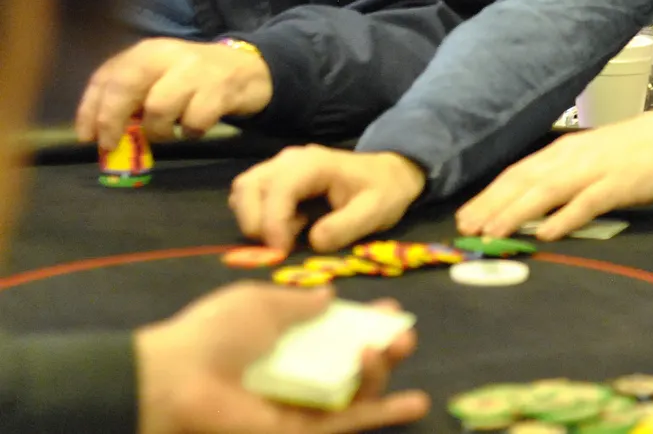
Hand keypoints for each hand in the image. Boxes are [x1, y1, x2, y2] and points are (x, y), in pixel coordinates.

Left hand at [78, 38, 272, 149]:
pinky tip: (194, 129)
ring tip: (168, 134)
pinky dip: (190, 132)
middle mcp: (167, 55)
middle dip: (111, 120)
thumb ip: (130, 95)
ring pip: (158, 108)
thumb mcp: (158, 76)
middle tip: (111, 146)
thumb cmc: (193, 78)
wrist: (249, 69)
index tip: (87, 137)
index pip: (106, 76)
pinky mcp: (220, 89)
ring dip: (157, 131)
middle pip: (125, 86)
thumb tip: (100, 132)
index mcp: (146, 52)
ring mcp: (195, 71)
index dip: (90, 109)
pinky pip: (193, 122)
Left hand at [134, 283, 428, 433]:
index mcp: (284, 338)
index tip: (389, 308)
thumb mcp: (260, 303)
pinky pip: (347, 422)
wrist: (177, 381)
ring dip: (382, 372)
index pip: (333, 329)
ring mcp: (301, 403)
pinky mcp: (302, 430)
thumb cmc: (214, 334)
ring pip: (356, 392)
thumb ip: (299, 302)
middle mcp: (297, 370)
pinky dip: (380, 412)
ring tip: (394, 348)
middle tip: (402, 334)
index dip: (363, 319)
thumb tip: (330, 295)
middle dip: (383, 347)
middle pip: (351, 361)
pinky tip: (412, 401)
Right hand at [230, 146, 426, 252]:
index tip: (282, 252)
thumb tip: (313, 242)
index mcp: (313, 164)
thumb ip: (346, 227)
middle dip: (255, 222)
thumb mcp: (375, 212)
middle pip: (247, 187)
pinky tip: (290, 226)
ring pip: (243, 190)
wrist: (389, 174)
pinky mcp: (278, 178)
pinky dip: (259, 215)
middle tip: (279, 248)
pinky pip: (252, 195)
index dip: (273, 223)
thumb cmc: (384, 190)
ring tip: (288, 235)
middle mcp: (290, 160)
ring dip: (254, 219)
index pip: (277, 190)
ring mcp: (280, 166)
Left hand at [457, 96, 652, 240]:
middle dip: (491, 205)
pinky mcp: (619, 183)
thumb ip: (568, 176)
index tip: (465, 215)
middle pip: (523, 182)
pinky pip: (586, 202)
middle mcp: (573, 157)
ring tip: (491, 233)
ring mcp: (595, 169)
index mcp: (566, 151)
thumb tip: (538, 200)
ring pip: (545, 192)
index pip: (518, 172)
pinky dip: (563, 218)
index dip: (490, 194)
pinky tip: (545, 233)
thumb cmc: (641, 147)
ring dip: (515, 212)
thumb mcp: (596, 156)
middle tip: (464, 229)